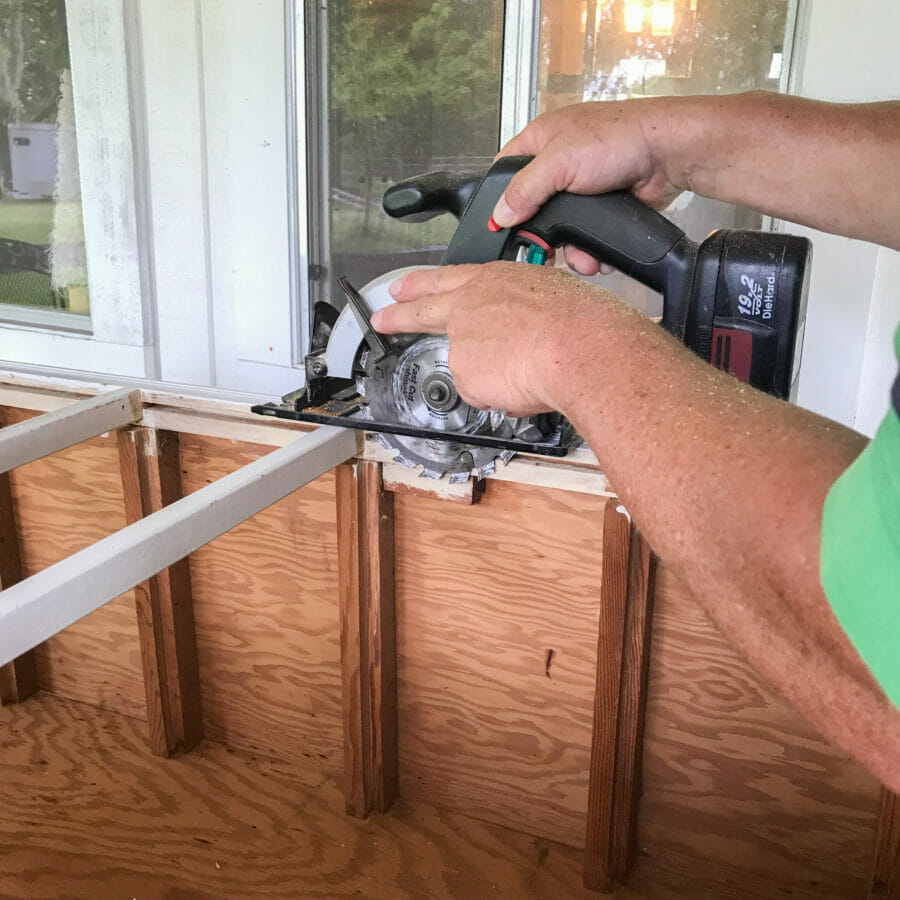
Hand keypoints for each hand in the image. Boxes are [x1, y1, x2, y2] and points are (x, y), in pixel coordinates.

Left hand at [369, 262, 620, 416]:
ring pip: (470, 365)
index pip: (447, 279)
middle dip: (399, 313)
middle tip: (382, 316)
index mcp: (493, 280)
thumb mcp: (552, 298)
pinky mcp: (463, 372)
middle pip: (423, 309)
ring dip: (486, 374)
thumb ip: (524, 315)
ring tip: (523, 374)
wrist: (577, 344)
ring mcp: (462, 339)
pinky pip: (484, 392)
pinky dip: (503, 395)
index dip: (422, 284)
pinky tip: (525, 385)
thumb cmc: (579, 321)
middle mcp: (470, 306)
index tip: (404, 288)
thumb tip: (524, 336)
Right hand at [494, 99, 681, 274]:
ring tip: (580, 258)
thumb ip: (525, 189)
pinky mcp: (601, 209)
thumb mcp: (558, 162)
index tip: (499, 226)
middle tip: (540, 254)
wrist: (667, 156)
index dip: (499, 199)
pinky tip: (597, 256)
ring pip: (560, 230)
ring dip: (568, 250)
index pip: (505, 171)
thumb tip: (499, 215)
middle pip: (532, 209)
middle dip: (538, 236)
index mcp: (540, 141)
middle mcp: (558, 164)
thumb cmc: (617, 139)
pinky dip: (590, 251)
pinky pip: (585, 237)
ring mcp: (581, 189)